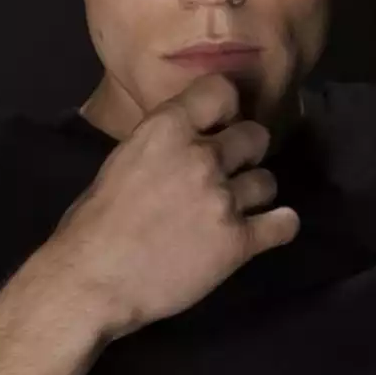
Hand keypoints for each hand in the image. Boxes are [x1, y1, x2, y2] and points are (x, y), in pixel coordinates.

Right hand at [41, 72, 299, 340]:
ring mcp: (223, 198)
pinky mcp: (238, 241)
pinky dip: (279, 226)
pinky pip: (284, 224)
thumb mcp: (121, 165)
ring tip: (235, 209)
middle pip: (255, 136)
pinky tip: (268, 229)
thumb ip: (160, 149)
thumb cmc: (92, 228)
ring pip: (269, 181)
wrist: (92, 283)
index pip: (221, 91)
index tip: (222, 124)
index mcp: (165, 129)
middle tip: (229, 173)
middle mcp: (201, 156)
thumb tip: (183, 148)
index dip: (228, 108)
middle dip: (246, 153)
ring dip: (255, 194)